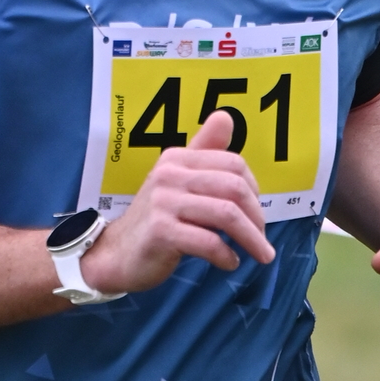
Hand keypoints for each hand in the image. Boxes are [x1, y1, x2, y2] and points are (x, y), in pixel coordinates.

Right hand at [80, 112, 275, 294]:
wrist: (116, 254)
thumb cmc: (156, 220)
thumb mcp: (178, 181)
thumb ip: (203, 152)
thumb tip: (225, 117)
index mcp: (177, 158)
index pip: (234, 165)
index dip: (255, 190)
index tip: (257, 214)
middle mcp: (169, 174)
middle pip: (234, 188)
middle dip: (257, 217)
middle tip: (263, 240)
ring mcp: (163, 202)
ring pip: (226, 215)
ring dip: (251, 239)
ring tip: (260, 255)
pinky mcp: (160, 232)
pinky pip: (208, 242)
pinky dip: (226, 256)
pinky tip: (230, 263)